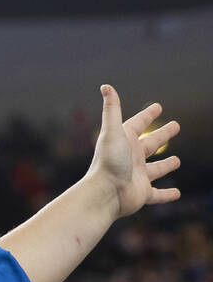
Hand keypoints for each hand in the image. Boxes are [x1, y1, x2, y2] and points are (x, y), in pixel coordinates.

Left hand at [86, 84, 180, 218]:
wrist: (104, 194)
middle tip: (175, 126)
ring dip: (165, 165)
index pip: (137, 124)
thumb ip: (112, 110)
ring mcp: (137, 176)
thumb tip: (106, 86)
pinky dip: (167, 195)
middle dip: (161, 135)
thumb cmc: (109, 162)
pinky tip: (177, 194)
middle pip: (150, 144)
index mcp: (124, 142)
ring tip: (176, 160)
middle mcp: (130, 158)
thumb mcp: (112, 132)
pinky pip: (157, 194)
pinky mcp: (142, 194)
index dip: (147, 115)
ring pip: (155, 169)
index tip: (158, 106)